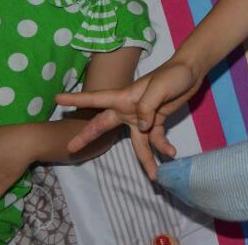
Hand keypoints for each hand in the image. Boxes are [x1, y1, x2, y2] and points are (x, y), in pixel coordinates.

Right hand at [56, 60, 201, 177]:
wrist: (190, 72)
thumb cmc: (172, 74)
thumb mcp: (159, 88)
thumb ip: (146, 107)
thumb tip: (140, 127)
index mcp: (124, 97)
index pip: (96, 98)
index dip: (76, 99)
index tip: (56, 98)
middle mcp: (129, 108)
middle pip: (104, 125)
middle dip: (88, 136)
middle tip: (71, 149)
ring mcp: (142, 117)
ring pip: (137, 142)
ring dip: (145, 159)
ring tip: (153, 175)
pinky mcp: (157, 121)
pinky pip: (156, 139)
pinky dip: (163, 147)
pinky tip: (172, 153)